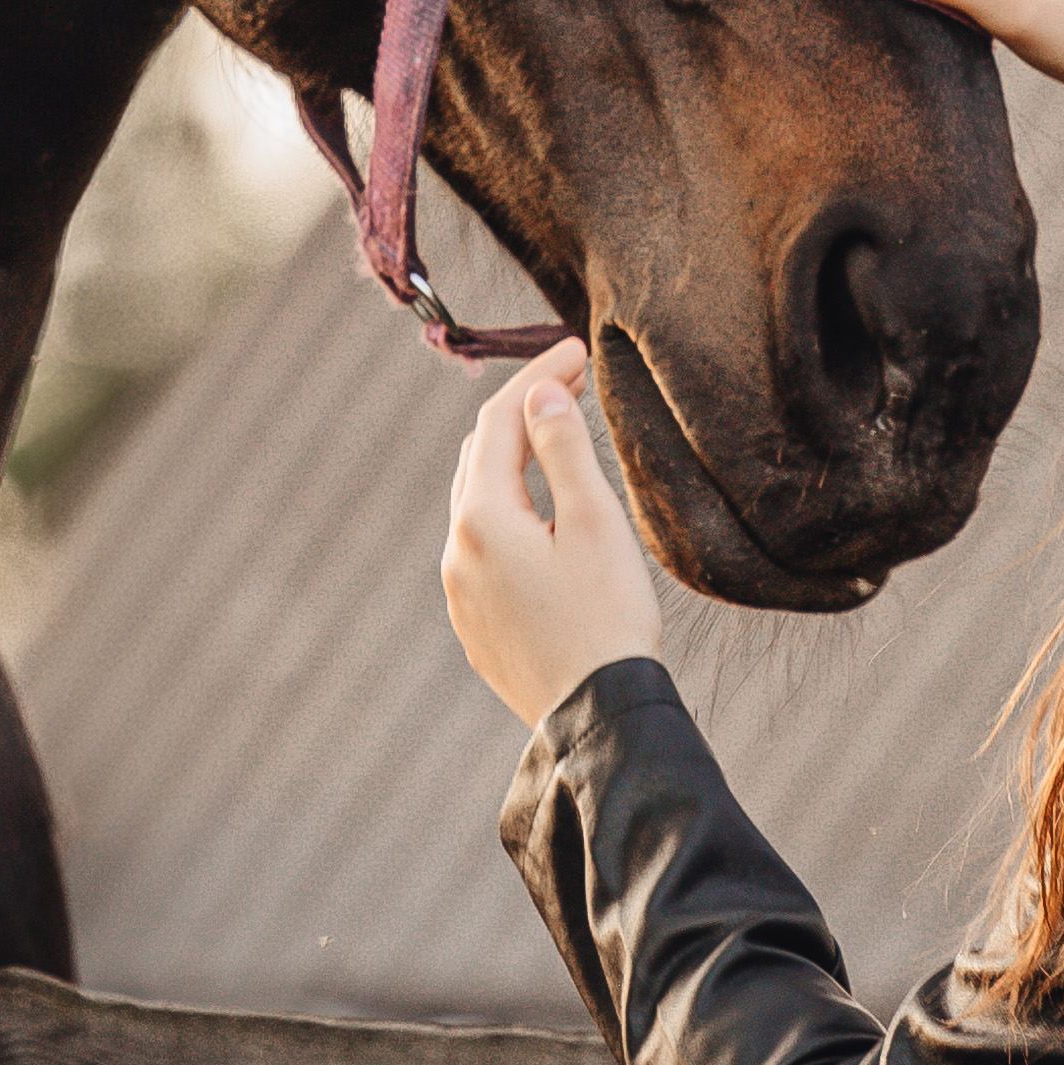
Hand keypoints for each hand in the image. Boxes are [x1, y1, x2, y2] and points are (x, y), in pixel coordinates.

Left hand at [443, 348, 662, 728]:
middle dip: (521, 414)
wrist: (598, 715)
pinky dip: (506, 513)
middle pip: (479, 458)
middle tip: (570, 383)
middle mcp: (456, 552)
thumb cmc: (607, 617)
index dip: (538, 376)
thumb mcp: (595, 523)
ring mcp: (460, 592)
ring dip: (509, 464)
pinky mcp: (474, 624)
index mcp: (482, 518)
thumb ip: (563, 450)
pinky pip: (481, 549)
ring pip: (475, 504)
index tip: (578, 350)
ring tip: (553, 437)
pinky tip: (539, 516)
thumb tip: (539, 395)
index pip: (499, 423)